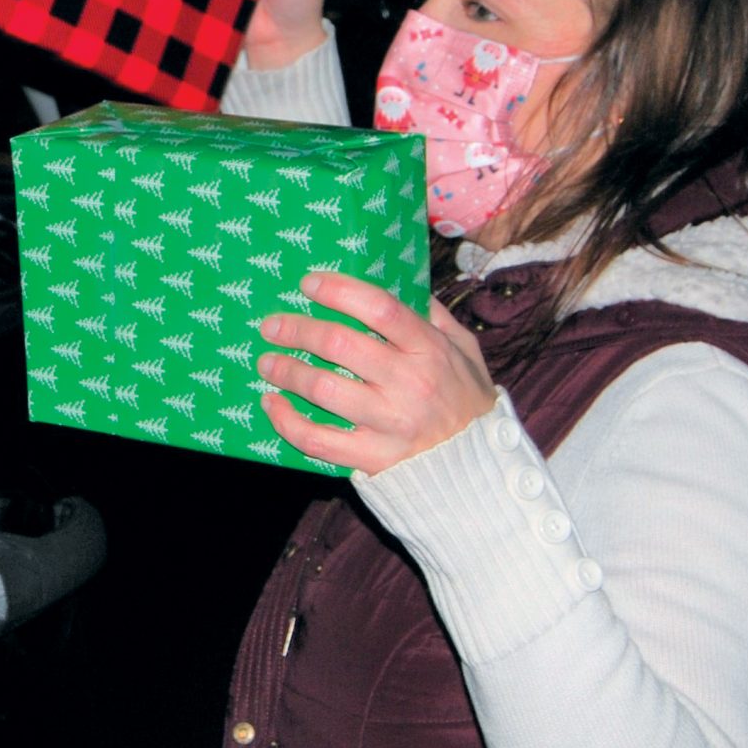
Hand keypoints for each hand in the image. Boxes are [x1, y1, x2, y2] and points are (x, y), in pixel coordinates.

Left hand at [254, 272, 496, 475]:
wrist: (481, 467)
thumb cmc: (467, 399)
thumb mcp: (464, 349)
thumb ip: (433, 315)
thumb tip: (398, 280)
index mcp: (431, 350)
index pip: (381, 309)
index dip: (340, 291)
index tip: (309, 283)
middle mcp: (410, 384)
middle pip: (341, 345)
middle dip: (297, 329)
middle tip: (272, 325)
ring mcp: (390, 424)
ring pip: (324, 390)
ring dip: (287, 371)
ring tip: (266, 361)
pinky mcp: (374, 458)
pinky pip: (319, 441)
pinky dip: (287, 422)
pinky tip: (272, 404)